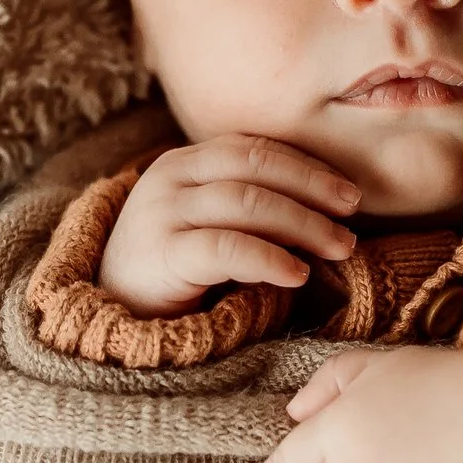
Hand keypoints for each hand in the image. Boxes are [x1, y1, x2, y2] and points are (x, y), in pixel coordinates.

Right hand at [97, 138, 358, 315]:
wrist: (110, 314)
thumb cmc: (172, 270)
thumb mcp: (207, 224)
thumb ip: (251, 207)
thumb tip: (327, 210)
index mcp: (184, 162)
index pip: (254, 148)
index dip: (306, 165)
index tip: (347, 189)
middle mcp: (170, 177)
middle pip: (255, 166)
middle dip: (312, 187)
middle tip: (352, 213)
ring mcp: (161, 213)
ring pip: (246, 202)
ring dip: (303, 224)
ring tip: (339, 247)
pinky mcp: (161, 255)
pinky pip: (226, 249)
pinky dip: (269, 258)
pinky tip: (298, 274)